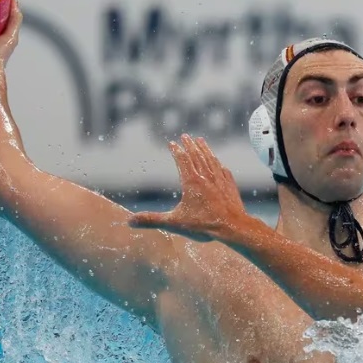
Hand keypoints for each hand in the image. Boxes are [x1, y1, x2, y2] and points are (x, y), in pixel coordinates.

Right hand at [129, 134, 249, 242]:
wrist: (233, 227)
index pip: (182, 160)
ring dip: (205, 149)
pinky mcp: (230, 186)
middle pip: (197, 156)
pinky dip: (218, 164)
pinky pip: (223, 170)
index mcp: (191, 182)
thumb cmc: (204, 225)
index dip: (176, 151)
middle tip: (185, 136)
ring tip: (201, 141)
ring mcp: (220, 180)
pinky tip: (219, 163)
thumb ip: (152, 220)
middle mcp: (206, 177)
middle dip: (190, 145)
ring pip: (211, 160)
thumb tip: (129, 221)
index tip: (172, 143)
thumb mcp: (174, 223)